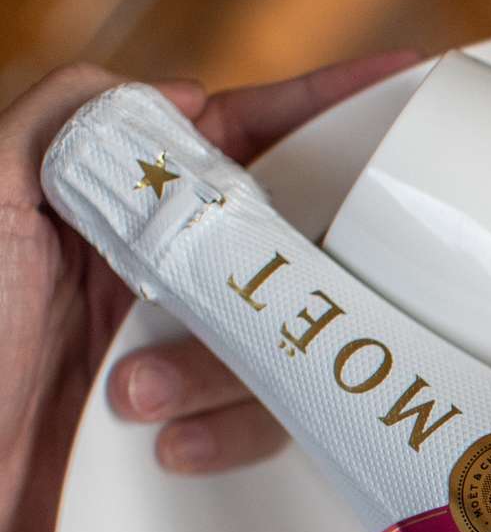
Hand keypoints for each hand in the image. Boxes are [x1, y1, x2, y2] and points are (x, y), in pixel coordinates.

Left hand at [0, 51, 417, 531]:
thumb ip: (60, 122)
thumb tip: (178, 95)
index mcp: (125, 202)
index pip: (237, 137)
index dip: (315, 113)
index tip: (389, 91)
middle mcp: (173, 269)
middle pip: (292, 242)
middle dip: (297, 269)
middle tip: (292, 284)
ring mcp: (195, 349)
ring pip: (287, 340)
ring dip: (219, 369)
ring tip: (133, 390)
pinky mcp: (209, 425)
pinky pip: (270, 422)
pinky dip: (224, 430)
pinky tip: (163, 440)